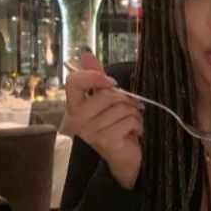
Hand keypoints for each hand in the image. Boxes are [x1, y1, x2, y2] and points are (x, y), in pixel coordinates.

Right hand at [61, 52, 143, 189]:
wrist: (124, 158)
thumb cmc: (116, 126)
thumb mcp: (107, 101)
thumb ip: (97, 78)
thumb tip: (86, 53)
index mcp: (74, 107)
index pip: (73, 82)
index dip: (95, 77)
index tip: (112, 83)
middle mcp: (76, 120)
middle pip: (107, 95)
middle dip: (127, 100)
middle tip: (132, 109)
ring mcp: (89, 132)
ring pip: (121, 108)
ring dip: (134, 114)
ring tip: (131, 124)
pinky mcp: (105, 140)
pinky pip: (129, 120)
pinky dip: (138, 125)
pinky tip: (133, 133)